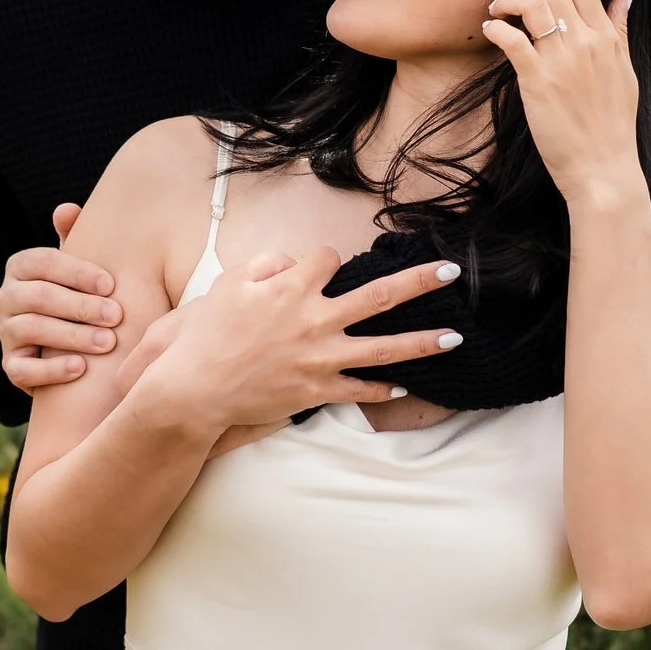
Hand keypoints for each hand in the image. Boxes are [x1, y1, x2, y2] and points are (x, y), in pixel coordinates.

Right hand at [0, 203, 122, 392]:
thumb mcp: (74, 264)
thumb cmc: (74, 291)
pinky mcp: (10, 365)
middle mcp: (6, 297)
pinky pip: (23, 369)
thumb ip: (73, 236)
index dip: (76, 272)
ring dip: (72, 336)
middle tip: (116, 315)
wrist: (54, 341)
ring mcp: (6, 332)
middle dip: (81, 306)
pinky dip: (51, 370)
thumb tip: (67, 209)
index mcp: (21, 267)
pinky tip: (80, 369)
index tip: (111, 284)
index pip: (43, 262)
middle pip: (39, 297)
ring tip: (107, 342)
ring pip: (32, 329)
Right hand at [126, 246, 465, 436]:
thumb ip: (265, 265)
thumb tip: (291, 262)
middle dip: (421, 281)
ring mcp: (321, 357)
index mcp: (292, 287)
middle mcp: (316, 318)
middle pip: (382, 294)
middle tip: (452, 272)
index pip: (329, 258)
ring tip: (456, 338)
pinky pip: (361, 390)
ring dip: (424, 341)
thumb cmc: (208, 335)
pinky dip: (384, 390)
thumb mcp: (229, 285)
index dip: (327, 260)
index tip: (322, 268)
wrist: (194, 389)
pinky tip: (405, 387)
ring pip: (385, 348)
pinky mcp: (318, 390)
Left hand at [482, 0, 643, 206]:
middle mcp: (587, 42)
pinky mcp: (538, 82)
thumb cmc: (613, 125)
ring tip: (495, 11)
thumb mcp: (626, 71)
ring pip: (531, 3)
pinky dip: (494, 29)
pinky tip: (489, 32)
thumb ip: (620, 29)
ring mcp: (563, 61)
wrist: (603, 169)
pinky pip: (511, 39)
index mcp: (608, 37)